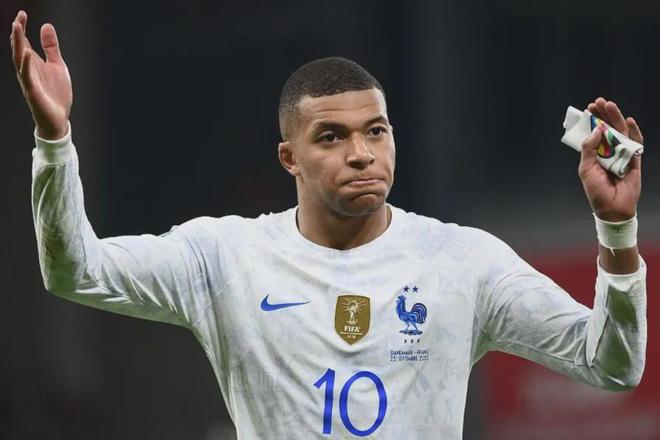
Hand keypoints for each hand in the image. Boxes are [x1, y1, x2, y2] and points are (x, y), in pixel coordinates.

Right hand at [10, 10, 71, 139]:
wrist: (58, 119)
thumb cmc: (56, 94)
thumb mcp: (57, 65)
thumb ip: (51, 47)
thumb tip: (46, 25)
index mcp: (33, 63)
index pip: (24, 43)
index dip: (22, 29)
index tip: (22, 13)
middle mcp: (27, 70)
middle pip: (19, 48)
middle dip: (18, 33)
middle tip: (18, 18)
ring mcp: (29, 81)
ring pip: (19, 60)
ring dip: (18, 44)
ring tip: (17, 29)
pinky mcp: (33, 92)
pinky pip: (27, 77)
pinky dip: (27, 65)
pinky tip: (27, 54)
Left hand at [578, 97, 643, 220]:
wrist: (612, 208)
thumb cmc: (596, 191)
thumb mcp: (586, 169)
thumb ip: (589, 149)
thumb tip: (597, 129)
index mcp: (596, 153)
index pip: (595, 132)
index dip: (593, 120)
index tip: (590, 108)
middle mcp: (609, 151)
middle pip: (608, 128)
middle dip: (604, 114)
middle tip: (599, 102)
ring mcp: (622, 154)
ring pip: (621, 132)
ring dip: (616, 117)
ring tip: (610, 105)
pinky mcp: (635, 159)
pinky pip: (636, 143)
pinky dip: (634, 132)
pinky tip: (629, 121)